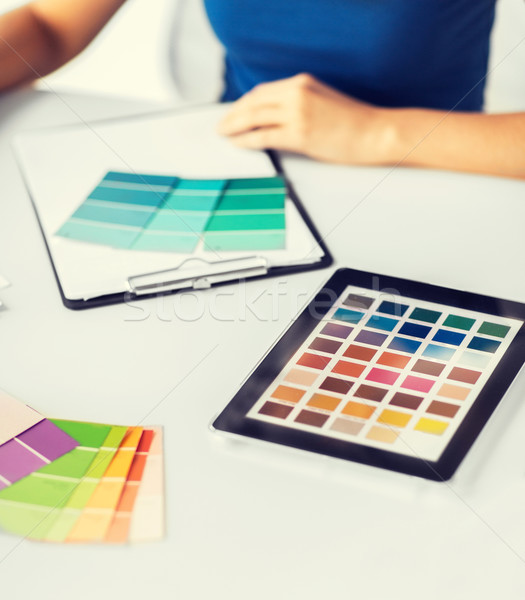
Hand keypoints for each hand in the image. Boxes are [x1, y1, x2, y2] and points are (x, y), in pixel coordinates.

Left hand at [217, 74, 392, 164]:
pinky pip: (263, 136)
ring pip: (254, 117)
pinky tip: (238, 144)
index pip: (262, 92)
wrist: (375, 132)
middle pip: (253, 102)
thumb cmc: (354, 122)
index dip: (244, 104)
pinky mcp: (299, 133)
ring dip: (234, 126)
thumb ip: (299, 103)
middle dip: (233, 114)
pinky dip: (246, 140)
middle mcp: (297, 93)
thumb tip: (275, 117)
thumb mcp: (322, 101)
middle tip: (221, 125)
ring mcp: (297, 112)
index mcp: (302, 82)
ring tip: (224, 134)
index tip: (234, 112)